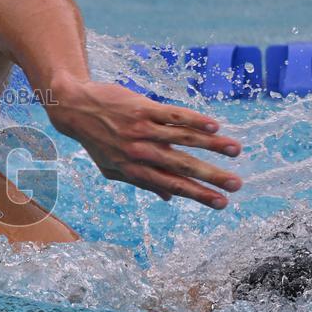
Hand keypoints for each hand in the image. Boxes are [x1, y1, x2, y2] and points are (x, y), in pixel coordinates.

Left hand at [46, 75, 242, 208]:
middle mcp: (139, 152)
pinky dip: (194, 120)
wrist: (74, 107)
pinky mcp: (143, 108)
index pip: (172, 185)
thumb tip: (168, 198)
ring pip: (182, 139)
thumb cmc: (96, 140)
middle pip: (181, 166)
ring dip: (212, 146)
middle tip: (237, 185)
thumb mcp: (111, 168)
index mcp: (133, 170)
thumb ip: (141, 182)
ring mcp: (141, 129)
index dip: (198, 195)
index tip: (222, 204)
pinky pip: (173, 115)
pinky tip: (215, 127)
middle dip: (211, 177)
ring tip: (236, 151)